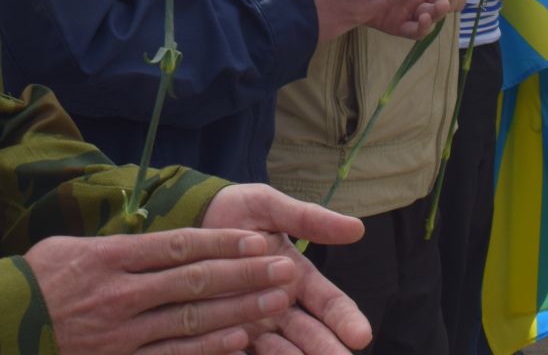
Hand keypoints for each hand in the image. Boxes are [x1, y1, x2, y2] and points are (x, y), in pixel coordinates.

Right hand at [27, 225, 296, 354]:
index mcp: (111, 257)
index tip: (259, 239)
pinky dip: (209, 349)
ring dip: (241, 310)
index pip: (180, 246)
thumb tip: (161, 240)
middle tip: (286, 267)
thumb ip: (120, 248)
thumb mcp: (71, 248)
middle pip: (196, 280)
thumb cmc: (36, 283)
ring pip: (192, 318)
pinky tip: (241, 341)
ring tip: (277, 301)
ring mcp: (122, 333)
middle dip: (246, 275)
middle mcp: (121, 294)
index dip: (224, 244)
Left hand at [203, 186, 371, 354]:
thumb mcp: (270, 207)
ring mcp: (252, 327)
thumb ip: (308, 219)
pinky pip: (238, 354)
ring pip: (282, 352)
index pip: (330, 304)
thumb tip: (357, 228)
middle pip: (311, 336)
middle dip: (327, 350)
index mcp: (296, 280)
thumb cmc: (235, 212)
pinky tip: (253, 352)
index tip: (360, 334)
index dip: (346, 319)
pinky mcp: (223, 337)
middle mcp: (278, 309)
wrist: (187, 220)